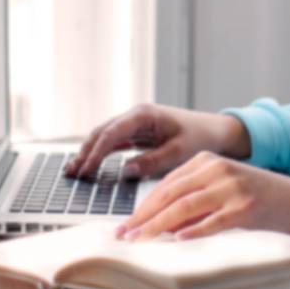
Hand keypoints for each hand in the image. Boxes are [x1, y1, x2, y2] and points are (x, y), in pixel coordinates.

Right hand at [64, 103, 251, 179]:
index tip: (86, 170)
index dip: (96, 152)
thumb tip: (125, 171)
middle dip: (86, 152)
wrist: (216, 131)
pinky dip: (101, 154)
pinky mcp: (138, 134)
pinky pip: (114, 142)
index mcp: (144, 114)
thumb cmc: (200, 137)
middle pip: (102, 132)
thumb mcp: (178, 152)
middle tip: (72, 174)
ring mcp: (135, 124)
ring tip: (74, 172)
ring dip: (89, 153)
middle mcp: (136, 116)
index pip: (111, 132)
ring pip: (104, 137)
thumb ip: (152, 161)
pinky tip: (90, 166)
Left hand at [116, 152, 289, 240]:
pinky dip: (194, 232)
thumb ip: (191, 203)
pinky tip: (177, 241)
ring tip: (140, 240)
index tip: (126, 224)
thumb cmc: (255, 198)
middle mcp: (217, 169)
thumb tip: (158, 226)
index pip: (166, 185)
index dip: (143, 206)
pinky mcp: (245, 207)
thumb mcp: (220, 191)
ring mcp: (231, 187)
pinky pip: (213, 221)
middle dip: (144, 217)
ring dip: (158, 226)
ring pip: (185, 207)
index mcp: (206, 161)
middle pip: (170, 194)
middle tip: (124, 235)